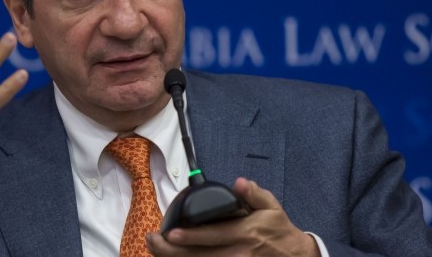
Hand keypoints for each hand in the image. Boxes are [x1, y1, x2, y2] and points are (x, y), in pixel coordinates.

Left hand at [147, 178, 319, 256]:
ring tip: (155, 250)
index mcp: (244, 234)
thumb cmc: (279, 231)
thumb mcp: (271, 207)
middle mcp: (237, 254)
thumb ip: (254, 194)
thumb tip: (240, 183)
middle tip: (152, 241)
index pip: (212, 237)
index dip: (189, 236)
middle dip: (171, 251)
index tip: (169, 232)